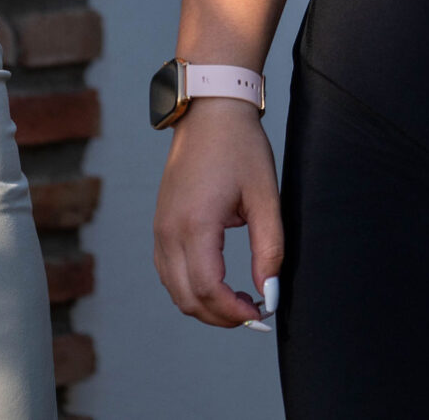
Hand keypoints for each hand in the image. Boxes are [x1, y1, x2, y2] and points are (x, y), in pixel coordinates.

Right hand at [153, 98, 281, 328]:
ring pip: (174, 290)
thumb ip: (269, 248)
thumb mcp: (265, 196)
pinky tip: (218, 282)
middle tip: (253, 311)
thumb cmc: (240, 148)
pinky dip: (190, 287)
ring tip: (239, 299)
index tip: (261, 312)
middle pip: (187, 299)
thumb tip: (269, 291)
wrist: (210, 112)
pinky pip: (168, 272)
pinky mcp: (159, 225)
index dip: (234, 312)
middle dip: (220, 316)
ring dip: (204, 305)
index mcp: (195, 225)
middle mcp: (169, 232)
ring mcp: (159, 229)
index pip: (208, 290)